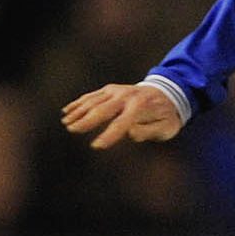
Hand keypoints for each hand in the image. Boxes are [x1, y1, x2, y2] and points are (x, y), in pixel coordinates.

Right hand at [61, 83, 183, 148]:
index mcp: (140, 108)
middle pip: (103, 109)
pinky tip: (67, 111)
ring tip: (67, 123)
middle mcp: (126, 96)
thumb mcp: (166, 127)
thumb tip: (131, 133)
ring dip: (79, 111)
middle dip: (87, 120)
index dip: (109, 135)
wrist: (168, 94)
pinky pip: (92, 95)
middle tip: (72, 130)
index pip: (121, 123)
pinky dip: (79, 103)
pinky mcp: (110, 89)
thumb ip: (150, 131)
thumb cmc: (166, 117)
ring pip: (94, 101)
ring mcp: (117, 91)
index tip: (96, 146)